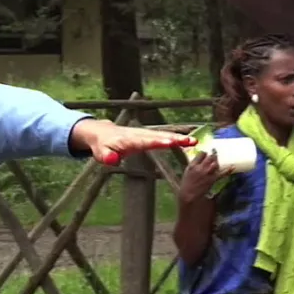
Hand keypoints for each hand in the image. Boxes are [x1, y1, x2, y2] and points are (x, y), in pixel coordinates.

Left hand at [68, 118, 196, 164]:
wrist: (103, 133)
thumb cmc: (102, 145)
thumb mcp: (100, 153)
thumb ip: (106, 156)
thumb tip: (112, 161)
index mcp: (129, 140)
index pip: (146, 141)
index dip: (158, 142)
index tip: (170, 143)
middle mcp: (140, 134)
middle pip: (160, 136)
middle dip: (175, 138)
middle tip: (190, 141)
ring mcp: (145, 134)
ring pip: (164, 134)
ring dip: (178, 138)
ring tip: (193, 141)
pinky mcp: (148, 135)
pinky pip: (163, 136)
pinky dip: (176, 138)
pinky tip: (188, 141)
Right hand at [180, 151, 223, 202]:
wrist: (189, 195)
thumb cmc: (186, 184)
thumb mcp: (187, 172)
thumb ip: (194, 164)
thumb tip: (200, 160)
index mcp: (193, 165)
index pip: (202, 153)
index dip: (205, 154)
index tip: (206, 155)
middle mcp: (201, 167)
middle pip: (210, 157)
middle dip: (212, 156)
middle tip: (213, 156)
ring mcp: (208, 173)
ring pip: (215, 163)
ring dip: (216, 162)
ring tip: (216, 162)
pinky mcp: (213, 179)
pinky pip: (222, 173)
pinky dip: (228, 170)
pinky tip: (232, 167)